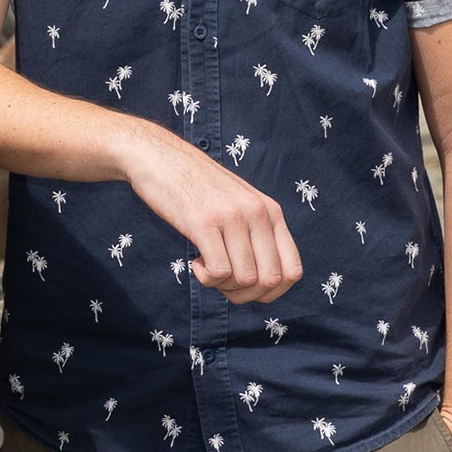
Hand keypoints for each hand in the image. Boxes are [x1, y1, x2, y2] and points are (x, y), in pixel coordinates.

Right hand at [114, 121, 301, 302]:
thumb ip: (257, 234)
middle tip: (222, 280)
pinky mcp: (203, 222)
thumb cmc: (197, 186)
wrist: (159, 156)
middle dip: (245, 294)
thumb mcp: (240, 204)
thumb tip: (265, 283)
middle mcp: (257, 213)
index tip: (246, 287)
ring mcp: (231, 217)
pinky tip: (195, 262)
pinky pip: (219, 272)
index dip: (272, 292)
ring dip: (223, 286)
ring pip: (244, 279)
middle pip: (269, 281)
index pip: (292, 271)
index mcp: (271, 211)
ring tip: (207, 267)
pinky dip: (207, 278)